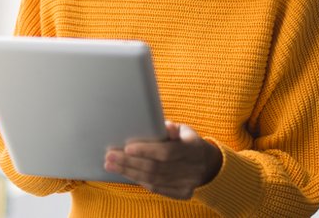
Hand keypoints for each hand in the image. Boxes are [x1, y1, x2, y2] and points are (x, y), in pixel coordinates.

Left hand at [103, 121, 221, 199]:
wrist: (208, 164)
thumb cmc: (188, 142)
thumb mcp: (185, 130)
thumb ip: (172, 129)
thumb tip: (164, 125)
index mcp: (192, 149)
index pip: (166, 152)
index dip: (146, 151)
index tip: (127, 148)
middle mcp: (191, 168)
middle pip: (155, 168)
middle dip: (129, 162)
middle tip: (110, 156)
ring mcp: (187, 183)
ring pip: (153, 180)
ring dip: (129, 172)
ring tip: (111, 165)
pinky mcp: (183, 193)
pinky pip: (157, 189)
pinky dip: (140, 181)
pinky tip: (126, 174)